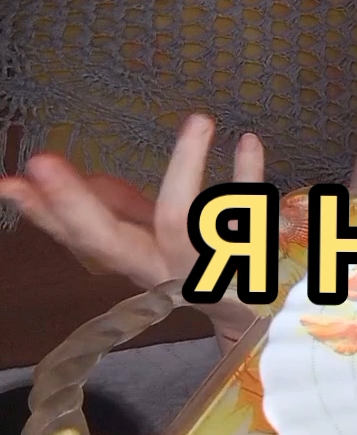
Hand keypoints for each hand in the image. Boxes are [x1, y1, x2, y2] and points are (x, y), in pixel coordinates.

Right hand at [0, 115, 263, 349]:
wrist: (254, 314)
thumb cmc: (195, 264)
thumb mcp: (150, 237)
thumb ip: (119, 207)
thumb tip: (79, 175)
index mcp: (132, 260)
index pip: (79, 237)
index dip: (44, 214)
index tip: (8, 184)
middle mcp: (160, 268)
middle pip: (110, 241)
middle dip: (72, 203)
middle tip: (42, 160)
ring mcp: (202, 265)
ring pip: (183, 222)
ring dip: (185, 168)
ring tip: (198, 120)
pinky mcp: (246, 258)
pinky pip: (248, 216)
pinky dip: (249, 177)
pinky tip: (250, 141)